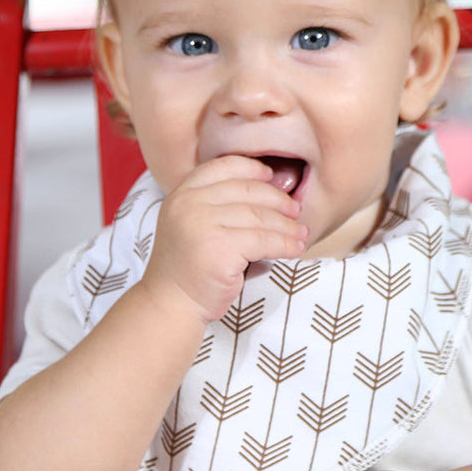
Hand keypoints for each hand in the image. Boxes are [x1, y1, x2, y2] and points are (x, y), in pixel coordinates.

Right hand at [142, 156, 307, 323]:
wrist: (170, 303)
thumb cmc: (187, 267)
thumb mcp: (189, 223)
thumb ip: (214, 204)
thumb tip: (268, 188)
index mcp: (182, 194)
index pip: (223, 167)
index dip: (252, 169)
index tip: (272, 176)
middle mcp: (189, 204)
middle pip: (247, 191)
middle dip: (278, 200)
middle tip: (295, 210)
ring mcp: (202, 225)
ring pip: (260, 217)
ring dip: (287, 226)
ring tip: (301, 233)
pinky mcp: (220, 249)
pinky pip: (264, 241)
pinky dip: (285, 245)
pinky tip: (295, 249)